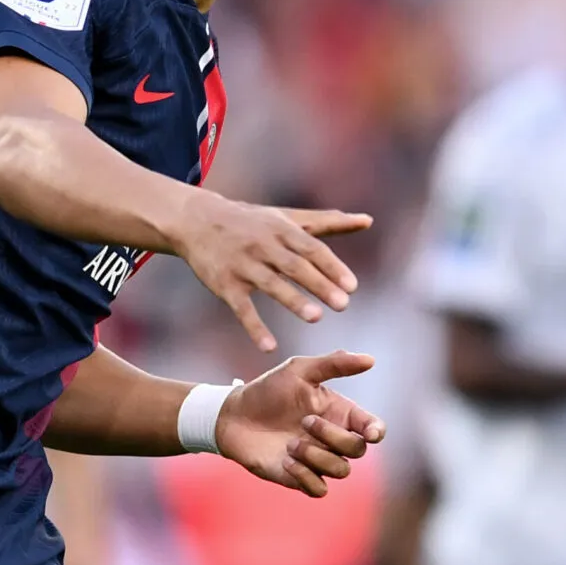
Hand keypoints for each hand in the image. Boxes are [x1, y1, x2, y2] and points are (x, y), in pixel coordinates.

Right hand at [168, 192, 371, 350]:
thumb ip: (328, 222)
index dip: (331, 266)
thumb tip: (368, 220)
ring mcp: (243, 265)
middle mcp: (263, 245)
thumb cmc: (251, 221)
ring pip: (270, 284)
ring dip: (292, 300)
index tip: (352, 286)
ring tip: (315, 317)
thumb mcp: (287, 217)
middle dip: (319, 284)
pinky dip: (254, 327)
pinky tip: (269, 346)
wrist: (197, 221)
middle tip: (343, 305)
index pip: (311, 248)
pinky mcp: (224, 284)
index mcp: (282, 230)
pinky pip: (241, 307)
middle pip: (294, 266)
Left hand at [215, 350, 385, 497]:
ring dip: (317, 457)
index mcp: (338, 413)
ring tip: (290, 443)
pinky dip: (305, 476)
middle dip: (334, 436)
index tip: (370, 432)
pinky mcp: (300, 478)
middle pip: (358, 450)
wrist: (234, 415)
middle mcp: (332, 438)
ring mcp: (317, 460)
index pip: (372, 428)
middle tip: (305, 421)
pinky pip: (319, 489)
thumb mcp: (299, 370)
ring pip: (341, 471)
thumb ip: (334, 364)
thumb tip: (371, 359)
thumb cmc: (268, 389)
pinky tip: (285, 461)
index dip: (376, 431)